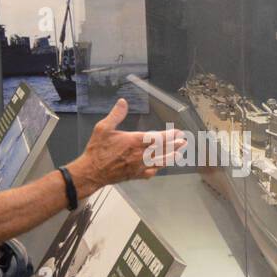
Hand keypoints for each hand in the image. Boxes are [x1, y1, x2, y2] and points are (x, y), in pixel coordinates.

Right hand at [68, 98, 186, 196]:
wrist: (91, 172)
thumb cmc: (97, 150)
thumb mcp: (103, 128)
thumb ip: (115, 115)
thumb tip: (123, 102)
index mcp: (134, 141)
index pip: (156, 138)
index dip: (168, 136)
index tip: (177, 132)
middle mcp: (140, 155)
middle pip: (162, 150)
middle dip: (174, 145)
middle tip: (184, 141)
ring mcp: (139, 166)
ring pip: (160, 162)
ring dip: (171, 156)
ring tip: (180, 152)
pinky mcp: (136, 175)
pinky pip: (151, 172)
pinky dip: (158, 169)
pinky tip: (162, 166)